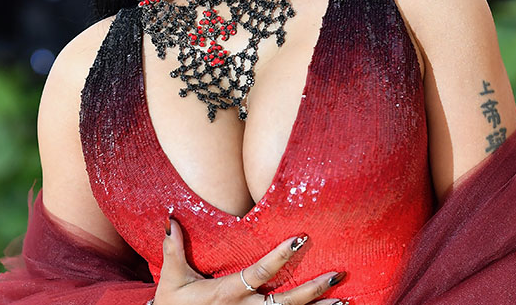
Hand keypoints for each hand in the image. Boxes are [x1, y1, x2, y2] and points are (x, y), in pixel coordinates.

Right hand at [154, 218, 347, 304]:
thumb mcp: (172, 279)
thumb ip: (174, 249)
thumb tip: (171, 219)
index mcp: (228, 292)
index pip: (260, 272)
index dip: (280, 257)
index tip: (301, 240)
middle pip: (286, 301)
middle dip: (313, 289)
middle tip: (337, 274)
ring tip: (344, 300)